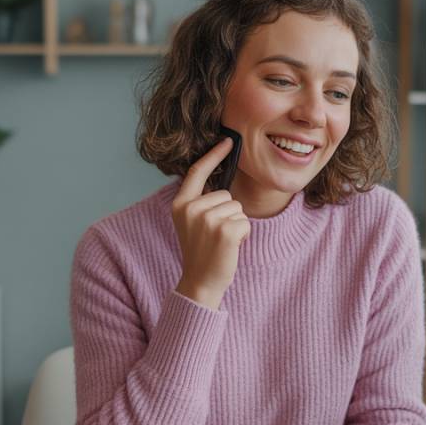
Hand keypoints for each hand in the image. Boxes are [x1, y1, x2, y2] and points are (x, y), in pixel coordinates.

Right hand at [172, 137, 250, 310]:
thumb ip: (201, 203)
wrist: (200, 283)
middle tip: (215, 236)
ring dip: (236, 225)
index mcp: (180, 204)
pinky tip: (230, 247)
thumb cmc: (201, 253)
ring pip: (237, 208)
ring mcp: (207, 219)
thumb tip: (220, 184)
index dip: (213, 155)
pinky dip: (243, 235)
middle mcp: (191, 208)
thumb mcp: (192, 223)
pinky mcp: (225, 230)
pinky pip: (245, 222)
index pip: (197, 171)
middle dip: (228, 214)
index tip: (227, 141)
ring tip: (221, 242)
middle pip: (225, 194)